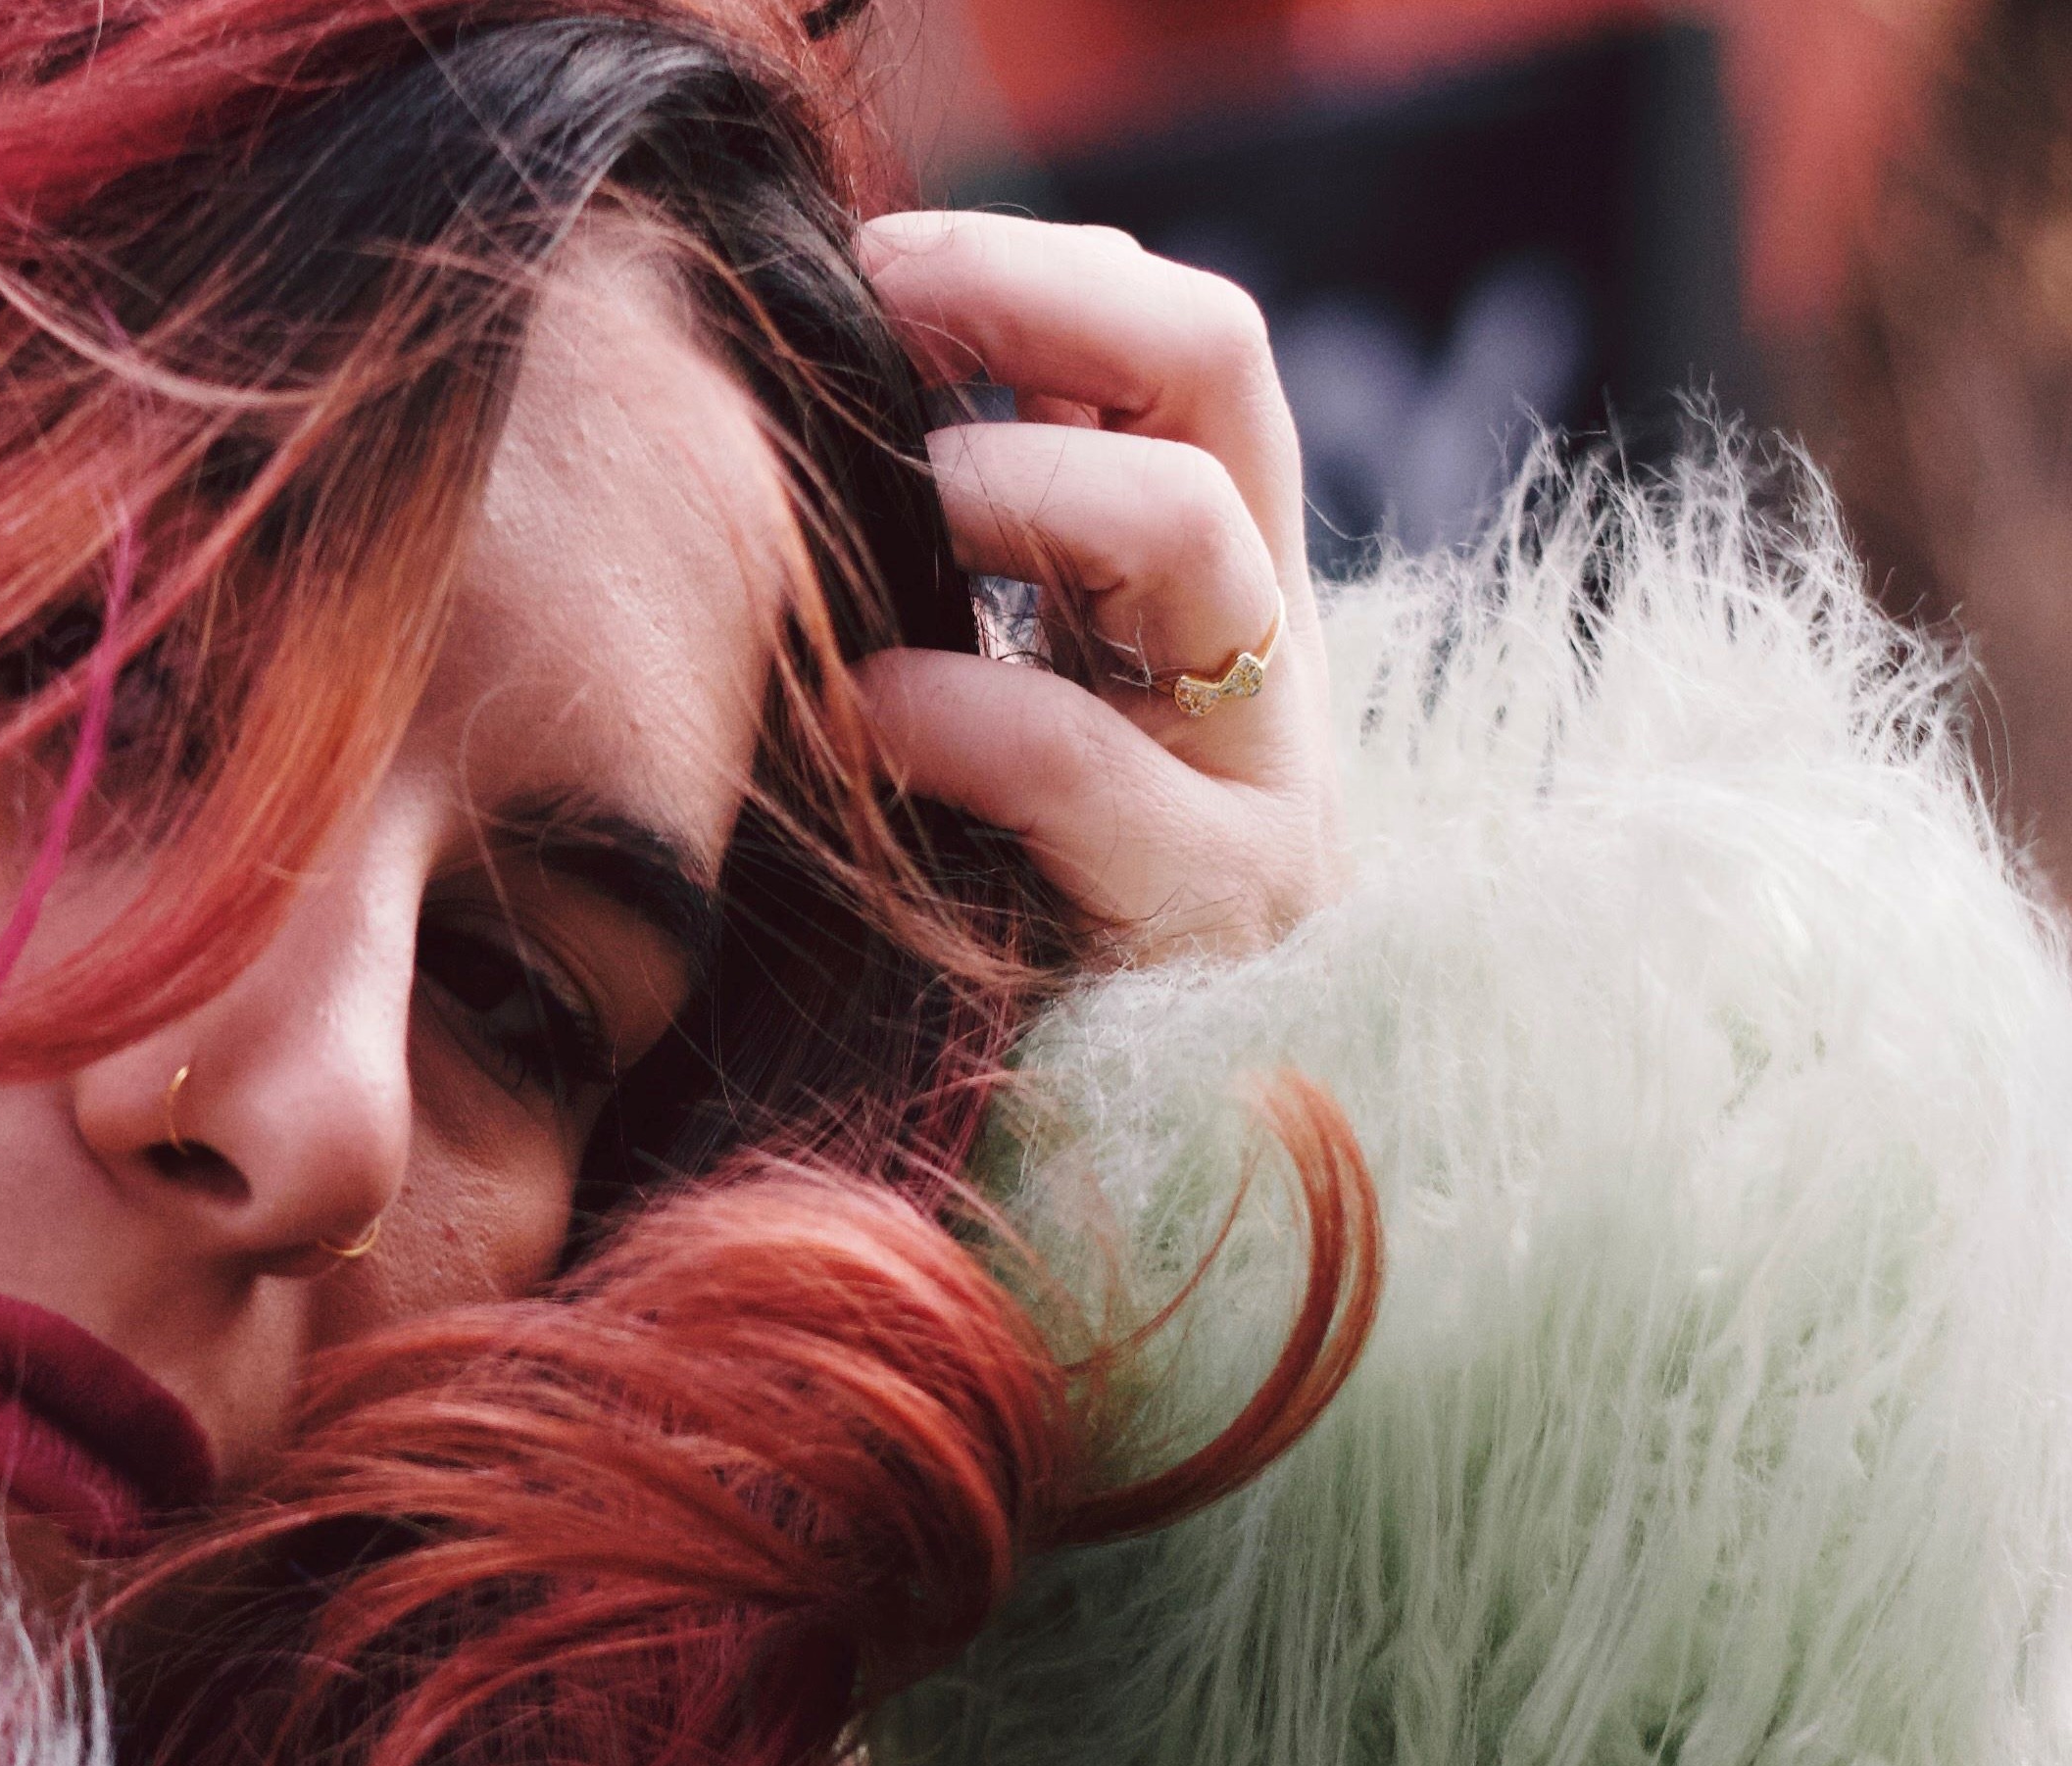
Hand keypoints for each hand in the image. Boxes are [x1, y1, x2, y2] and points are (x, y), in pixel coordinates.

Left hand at [853, 212, 1345, 963]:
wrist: (1078, 1195)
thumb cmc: (962, 932)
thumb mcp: (966, 711)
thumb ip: (944, 572)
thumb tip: (806, 399)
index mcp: (1213, 581)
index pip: (1180, 336)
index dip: (1028, 268)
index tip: (866, 265)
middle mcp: (1265, 651)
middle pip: (1212, 363)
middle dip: (1026, 306)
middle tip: (863, 328)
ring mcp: (1264, 780)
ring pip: (1182, 529)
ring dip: (994, 491)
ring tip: (873, 523)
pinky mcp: (1216, 922)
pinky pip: (1091, 768)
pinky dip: (956, 716)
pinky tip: (854, 718)